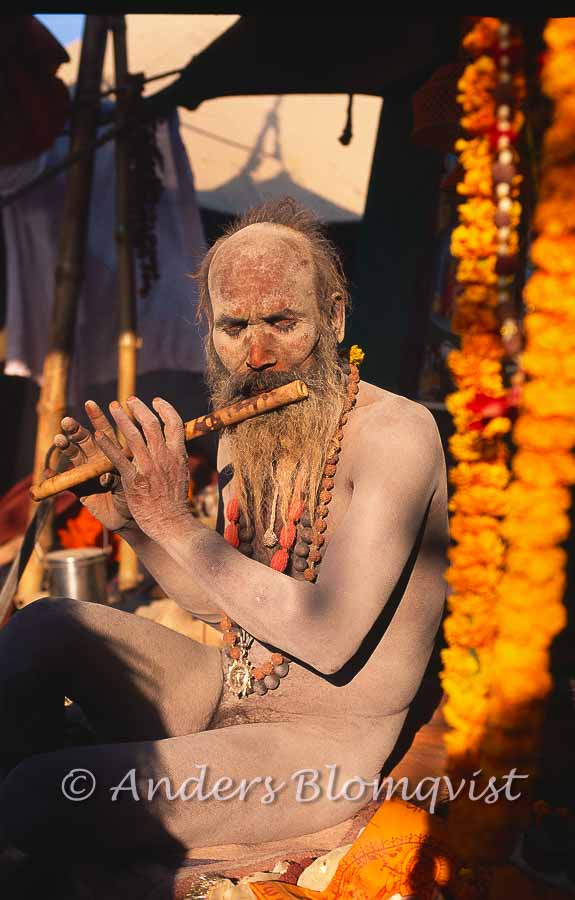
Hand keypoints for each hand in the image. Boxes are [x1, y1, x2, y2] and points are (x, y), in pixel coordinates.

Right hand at [52, 401, 133, 532]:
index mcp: (114, 452)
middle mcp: (98, 459)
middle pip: (85, 439)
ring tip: (59, 440)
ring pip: (74, 456)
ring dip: (65, 447)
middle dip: (75, 429)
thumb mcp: (133, 480)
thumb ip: (121, 473)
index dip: (97, 418)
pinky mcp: (79, 489)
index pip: (105, 430)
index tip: (90, 403)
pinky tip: (47, 472)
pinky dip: (55, 478)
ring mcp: (87, 473)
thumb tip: (107, 473)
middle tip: (67, 421)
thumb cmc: (139, 495)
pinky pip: (65, 483)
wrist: (132, 518)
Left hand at [94, 396, 191, 544]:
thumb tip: (174, 444)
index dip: (165, 408)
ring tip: (113, 407)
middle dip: (139, 408)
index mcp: (178, 455)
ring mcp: (148, 468)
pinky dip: (107, 445)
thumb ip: (177, 458)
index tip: (156, 401)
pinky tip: (98, 435)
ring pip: (133, 435)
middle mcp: (164, 457)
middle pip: (151, 424)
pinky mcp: (133, 480)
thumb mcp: (182, 475)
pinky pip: (117, 458)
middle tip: (130, 400)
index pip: (175, 423)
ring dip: (121, 418)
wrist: (172, 524)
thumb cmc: (175, 503)